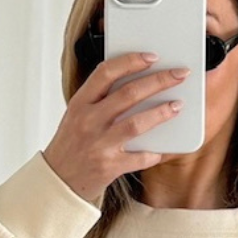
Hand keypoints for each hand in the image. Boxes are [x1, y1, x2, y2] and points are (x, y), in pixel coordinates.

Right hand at [42, 49, 188, 202]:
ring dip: (161, 112)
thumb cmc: (71, 145)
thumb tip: (135, 84)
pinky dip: (156, 152)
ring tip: (177, 105)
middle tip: (179, 74)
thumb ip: (99, 100)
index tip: (152, 56)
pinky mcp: (110, 166)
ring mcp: (100, 144)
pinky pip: (140, 157)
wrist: (59, 180)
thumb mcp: (77, 116)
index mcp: (80, 104)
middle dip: (159, 81)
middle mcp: (89, 121)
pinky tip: (165, 147)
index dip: (131, 61)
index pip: (106, 73)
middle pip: (129, 94)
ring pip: (137, 123)